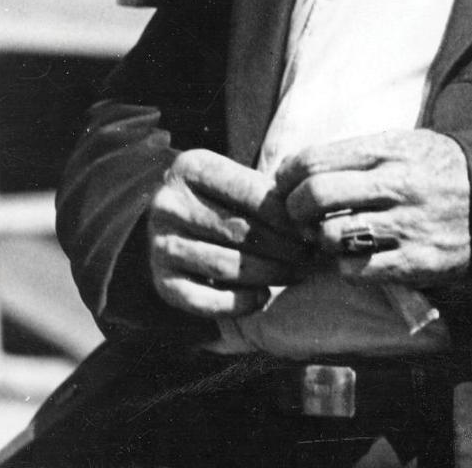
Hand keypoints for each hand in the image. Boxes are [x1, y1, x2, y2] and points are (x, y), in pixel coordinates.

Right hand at [148, 148, 309, 317]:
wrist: (173, 220)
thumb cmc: (220, 197)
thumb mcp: (235, 177)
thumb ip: (266, 190)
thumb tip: (307, 221)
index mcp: (190, 168)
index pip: (247, 191)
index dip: (284, 214)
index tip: (310, 229)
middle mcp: (169, 205)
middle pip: (237, 230)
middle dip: (281, 246)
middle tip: (309, 256)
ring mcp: (160, 245)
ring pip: (223, 265)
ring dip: (267, 273)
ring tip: (295, 274)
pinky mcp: (161, 281)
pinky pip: (201, 300)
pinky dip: (236, 303)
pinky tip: (262, 298)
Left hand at [274, 130, 471, 288]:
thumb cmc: (439, 170)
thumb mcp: (407, 143)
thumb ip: (359, 154)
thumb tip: (299, 168)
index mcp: (389, 149)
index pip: (315, 159)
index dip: (287, 176)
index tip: (285, 185)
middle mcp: (396, 184)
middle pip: (316, 195)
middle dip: (294, 210)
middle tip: (298, 216)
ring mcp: (406, 225)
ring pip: (331, 235)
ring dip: (319, 240)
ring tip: (327, 236)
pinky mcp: (415, 262)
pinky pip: (355, 268)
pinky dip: (344, 265)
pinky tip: (353, 255)